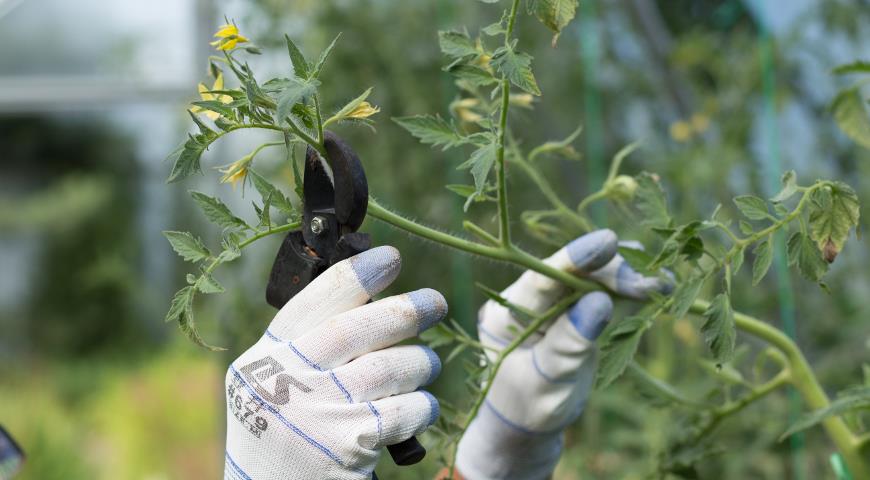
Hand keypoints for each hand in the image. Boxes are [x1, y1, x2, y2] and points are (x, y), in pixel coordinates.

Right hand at [224, 246, 445, 479]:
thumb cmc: (284, 441)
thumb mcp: (275, 390)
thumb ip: (307, 352)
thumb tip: (373, 304)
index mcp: (260, 362)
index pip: (309, 305)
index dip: (355, 276)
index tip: (389, 258)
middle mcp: (282, 383)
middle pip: (354, 329)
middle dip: (403, 310)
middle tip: (435, 302)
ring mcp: (316, 413)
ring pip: (387, 367)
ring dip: (419, 362)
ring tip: (427, 364)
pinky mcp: (348, 444)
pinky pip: (404, 409)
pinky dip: (421, 405)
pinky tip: (422, 406)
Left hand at [454, 230, 670, 479]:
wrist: (527, 424)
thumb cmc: (530, 407)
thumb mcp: (547, 382)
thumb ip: (569, 343)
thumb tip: (600, 300)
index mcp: (507, 314)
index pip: (541, 278)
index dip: (575, 258)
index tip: (607, 243)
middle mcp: (527, 300)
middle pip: (572, 272)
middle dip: (611, 273)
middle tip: (649, 284)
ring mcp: (551, 303)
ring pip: (591, 278)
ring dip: (625, 279)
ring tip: (661, 285)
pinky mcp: (573, 310)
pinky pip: (602, 293)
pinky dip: (628, 291)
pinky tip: (657, 288)